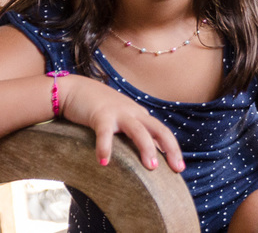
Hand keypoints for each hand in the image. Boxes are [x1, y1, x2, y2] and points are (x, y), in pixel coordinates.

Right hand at [58, 74, 184, 171]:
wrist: (77, 90)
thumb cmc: (100, 110)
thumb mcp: (121, 121)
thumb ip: (133, 135)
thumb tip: (146, 157)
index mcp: (140, 116)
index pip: (162, 132)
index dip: (173, 149)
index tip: (180, 168)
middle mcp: (134, 113)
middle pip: (158, 129)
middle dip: (170, 148)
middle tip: (176, 168)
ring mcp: (118, 113)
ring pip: (138, 130)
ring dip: (147, 147)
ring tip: (151, 167)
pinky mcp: (100, 115)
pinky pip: (104, 132)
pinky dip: (105, 147)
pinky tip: (104, 162)